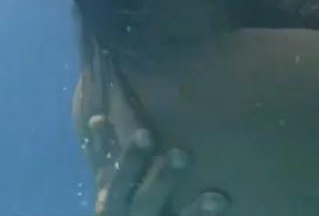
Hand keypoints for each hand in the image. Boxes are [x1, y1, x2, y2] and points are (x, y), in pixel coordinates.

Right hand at [82, 114, 229, 215]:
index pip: (101, 164)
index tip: (100, 117)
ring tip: (181, 154)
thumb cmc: (136, 209)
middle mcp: (121, 208)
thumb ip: (120, 158)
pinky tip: (219, 197)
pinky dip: (200, 209)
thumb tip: (110, 113)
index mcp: (111, 192)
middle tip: (146, 133)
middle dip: (131, 159)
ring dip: (162, 178)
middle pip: (119, 184)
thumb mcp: (122, 188)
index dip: (99, 143)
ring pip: (146, 202)